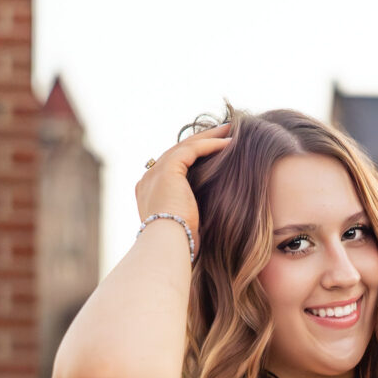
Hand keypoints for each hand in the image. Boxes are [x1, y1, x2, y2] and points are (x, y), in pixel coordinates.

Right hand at [135, 122, 232, 259]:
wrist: (167, 246)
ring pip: (185, 146)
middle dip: (201, 141)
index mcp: (149, 193)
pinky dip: (210, 145)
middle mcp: (148, 179)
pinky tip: (228, 143)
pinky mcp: (168, 169)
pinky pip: (192, 150)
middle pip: (177, 152)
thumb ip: (192, 214)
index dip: (192, 157)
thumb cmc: (179, 246)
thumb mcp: (186, 226)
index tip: (212, 153)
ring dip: (208, 137)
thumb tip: (209, 216)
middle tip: (223, 133)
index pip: (172, 167)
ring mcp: (155, 173)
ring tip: (229, 130)